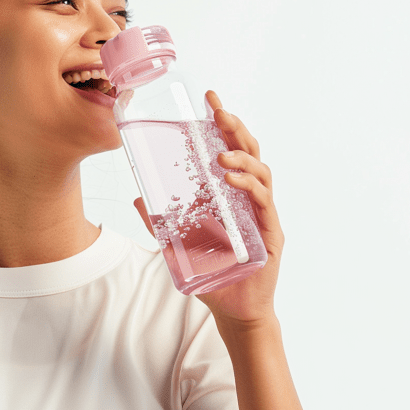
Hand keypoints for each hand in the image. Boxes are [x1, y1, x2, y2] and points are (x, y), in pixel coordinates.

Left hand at [133, 90, 283, 325]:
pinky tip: (231, 180)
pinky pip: (263, 201)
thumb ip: (161, 222)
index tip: (210, 98)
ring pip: (260, 172)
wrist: (234, 311)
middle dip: (235, 128)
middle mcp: (250, 199)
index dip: (223, 123)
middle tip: (218, 111)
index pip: (231, 150)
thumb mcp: (178, 245)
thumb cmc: (213, 276)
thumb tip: (138, 198)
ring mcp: (263, 214)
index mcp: (232, 195)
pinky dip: (248, 186)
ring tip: (220, 153)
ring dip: (241, 157)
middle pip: (250, 152)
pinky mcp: (270, 233)